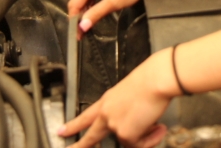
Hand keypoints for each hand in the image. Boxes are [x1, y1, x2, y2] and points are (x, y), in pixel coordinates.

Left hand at [58, 50, 176, 147]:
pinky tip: (158, 126)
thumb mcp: (130, 94)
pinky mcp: (126, 134)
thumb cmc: (149, 81)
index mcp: (107, 100)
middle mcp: (107, 113)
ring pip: (129, 141)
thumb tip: (137, 126)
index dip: (73, 125)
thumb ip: (127, 111)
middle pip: (91, 135)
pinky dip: (152, 138)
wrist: (156, 80)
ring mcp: (115, 125)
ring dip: (146, 135)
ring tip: (156, 124)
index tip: (62, 130)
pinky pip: (140, 144)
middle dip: (80, 146)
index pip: (86, 116)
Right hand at [68, 0, 154, 36]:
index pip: (74, 4)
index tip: (77, 32)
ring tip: (89, 24)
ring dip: (86, 10)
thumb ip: (95, 14)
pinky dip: (92, 3)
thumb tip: (83, 25)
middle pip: (78, 1)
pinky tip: (95, 12)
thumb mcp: (113, 3)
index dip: (74, 20)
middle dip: (80, 16)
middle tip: (83, 32)